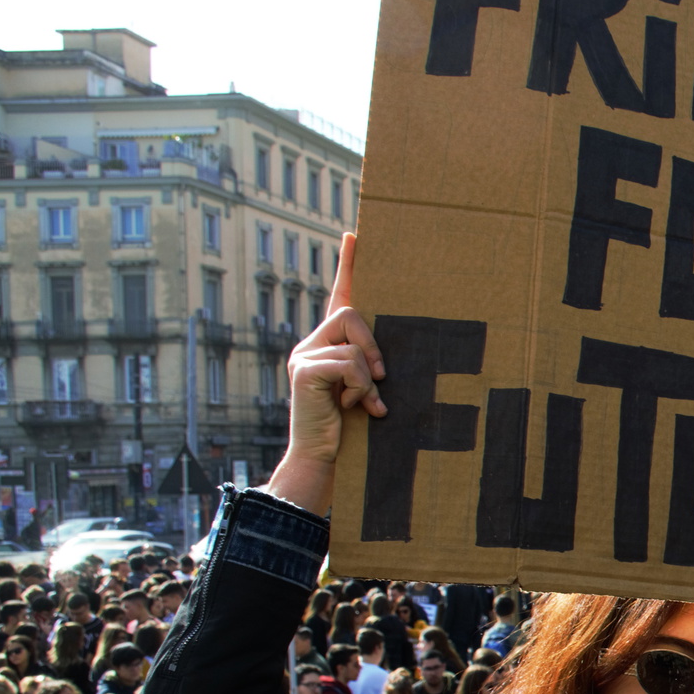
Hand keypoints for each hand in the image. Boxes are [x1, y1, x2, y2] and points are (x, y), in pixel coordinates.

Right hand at [268, 232, 386, 515]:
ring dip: (368, 376)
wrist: (325, 459)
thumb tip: (391, 359)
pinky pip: (347, 364)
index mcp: (331, 344)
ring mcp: (303, 355)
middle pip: (351, 314)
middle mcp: (313, 343)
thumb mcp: (370, 389)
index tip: (354, 233)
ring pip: (352, 342)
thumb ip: (374, 366)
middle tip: (379, 380)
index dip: (347, 265)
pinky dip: (360, 388)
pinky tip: (352, 409)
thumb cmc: (354, 428)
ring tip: (362, 402)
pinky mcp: (303, 371)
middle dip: (373, 346)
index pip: (339, 295)